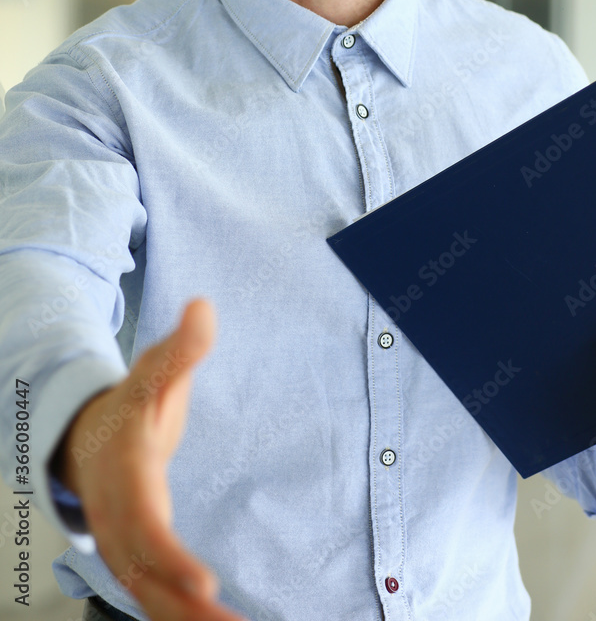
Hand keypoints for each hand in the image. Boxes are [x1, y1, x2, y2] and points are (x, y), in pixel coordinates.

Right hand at [50, 298, 248, 620]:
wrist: (87, 436)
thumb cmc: (128, 405)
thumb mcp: (155, 372)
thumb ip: (182, 348)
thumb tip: (205, 306)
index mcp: (127, 476)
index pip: (147, 524)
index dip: (172, 557)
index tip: (204, 584)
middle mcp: (121, 518)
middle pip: (149, 575)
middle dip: (185, 610)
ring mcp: (124, 542)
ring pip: (151, 595)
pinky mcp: (135, 557)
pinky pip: (156, 595)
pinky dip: (182, 617)